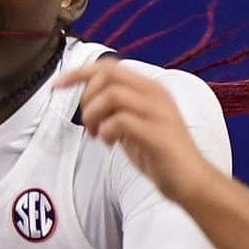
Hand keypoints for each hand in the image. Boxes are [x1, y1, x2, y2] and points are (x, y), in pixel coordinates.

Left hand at [55, 60, 217, 202]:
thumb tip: (89, 102)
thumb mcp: (134, 125)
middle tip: (89, 122)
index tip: (56, 86)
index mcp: (150, 88)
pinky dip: (107, 131)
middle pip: (108, 74)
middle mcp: (156, 94)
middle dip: (87, 97)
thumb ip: (117, 110)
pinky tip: (110, 144)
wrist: (191, 181)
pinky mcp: (157, 133)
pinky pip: (121, 120)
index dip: (78, 73)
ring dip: (94, 115)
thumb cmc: (161, 155)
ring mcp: (158, 112)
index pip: (109, 66)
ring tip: (98, 135)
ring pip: (112, 95)